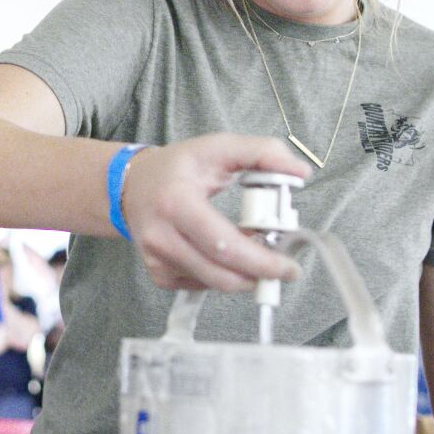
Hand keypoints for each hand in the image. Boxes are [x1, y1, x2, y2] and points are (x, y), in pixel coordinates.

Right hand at [121, 134, 307, 291]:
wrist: (133, 185)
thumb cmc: (179, 166)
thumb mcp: (220, 148)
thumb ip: (263, 152)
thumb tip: (301, 172)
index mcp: (177, 203)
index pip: (224, 245)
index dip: (261, 262)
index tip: (288, 265)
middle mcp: (161, 236)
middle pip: (221, 274)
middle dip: (259, 275)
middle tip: (283, 269)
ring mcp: (157, 259)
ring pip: (214, 284)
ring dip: (243, 274)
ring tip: (254, 251)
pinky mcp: (158, 273)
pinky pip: (201, 285)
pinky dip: (222, 274)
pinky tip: (225, 254)